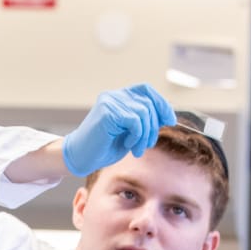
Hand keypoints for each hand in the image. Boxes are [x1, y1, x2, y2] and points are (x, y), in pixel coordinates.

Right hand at [61, 84, 175, 176]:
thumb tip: (168, 115)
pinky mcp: (108, 112)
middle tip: (147, 145)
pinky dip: (136, 135)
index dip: (161, 104)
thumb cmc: (103, 147)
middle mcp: (114, 95)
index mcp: (119, 97)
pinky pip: (135, 120)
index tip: (170, 120)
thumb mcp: (130, 131)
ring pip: (144, 113)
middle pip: (148, 103)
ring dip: (145, 135)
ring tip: (136, 149)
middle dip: (153, 127)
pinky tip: (128, 144)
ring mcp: (110, 102)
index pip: (147, 91)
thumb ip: (144, 120)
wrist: (80, 157)